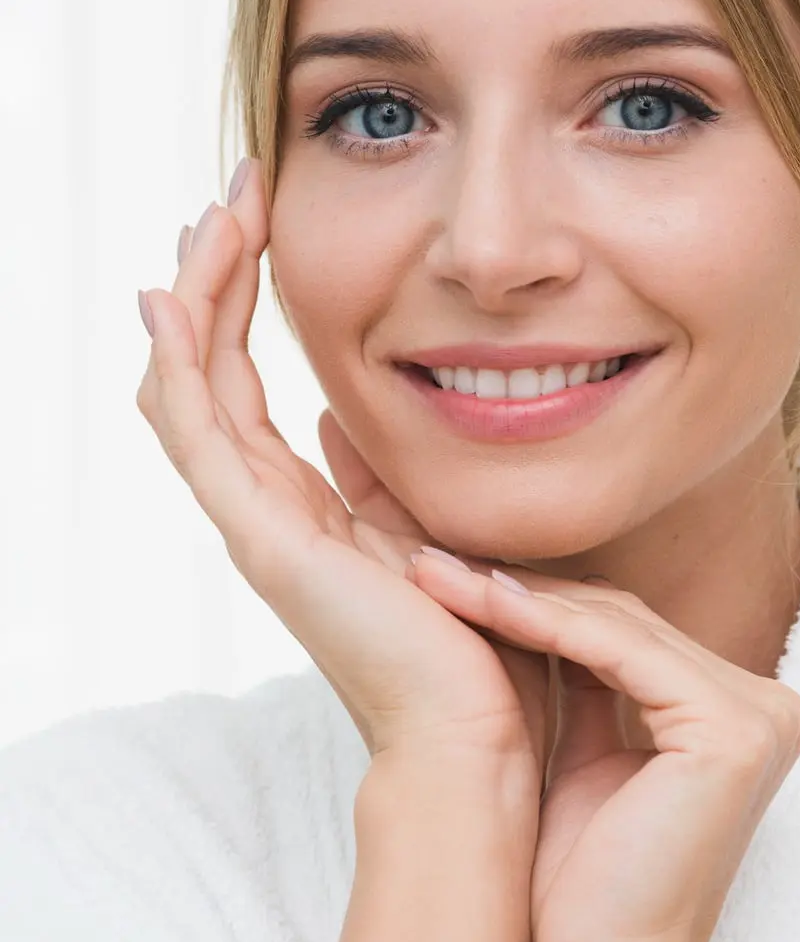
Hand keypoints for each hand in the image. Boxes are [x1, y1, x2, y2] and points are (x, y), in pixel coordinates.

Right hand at [135, 164, 550, 773]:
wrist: (481, 748)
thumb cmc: (483, 660)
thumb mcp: (438, 539)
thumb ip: (392, 484)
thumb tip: (355, 423)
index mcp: (309, 515)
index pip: (249, 390)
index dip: (246, 306)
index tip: (262, 222)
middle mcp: (271, 517)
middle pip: (208, 377)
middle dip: (214, 280)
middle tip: (230, 194)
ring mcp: (259, 529)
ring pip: (192, 390)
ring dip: (197, 297)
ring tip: (215, 214)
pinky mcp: (265, 541)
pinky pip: (200, 433)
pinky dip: (180, 362)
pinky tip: (174, 297)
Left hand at [406, 553, 799, 941]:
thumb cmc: (588, 893)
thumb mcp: (587, 763)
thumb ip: (587, 689)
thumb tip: (536, 607)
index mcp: (745, 716)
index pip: (632, 633)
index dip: (538, 602)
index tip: (452, 577)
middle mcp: (771, 707)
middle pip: (627, 621)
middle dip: (522, 590)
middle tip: (432, 559)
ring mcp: (762, 715)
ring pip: (619, 626)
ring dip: (516, 596)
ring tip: (433, 573)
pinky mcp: (734, 730)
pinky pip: (620, 652)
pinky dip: (542, 624)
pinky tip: (476, 603)